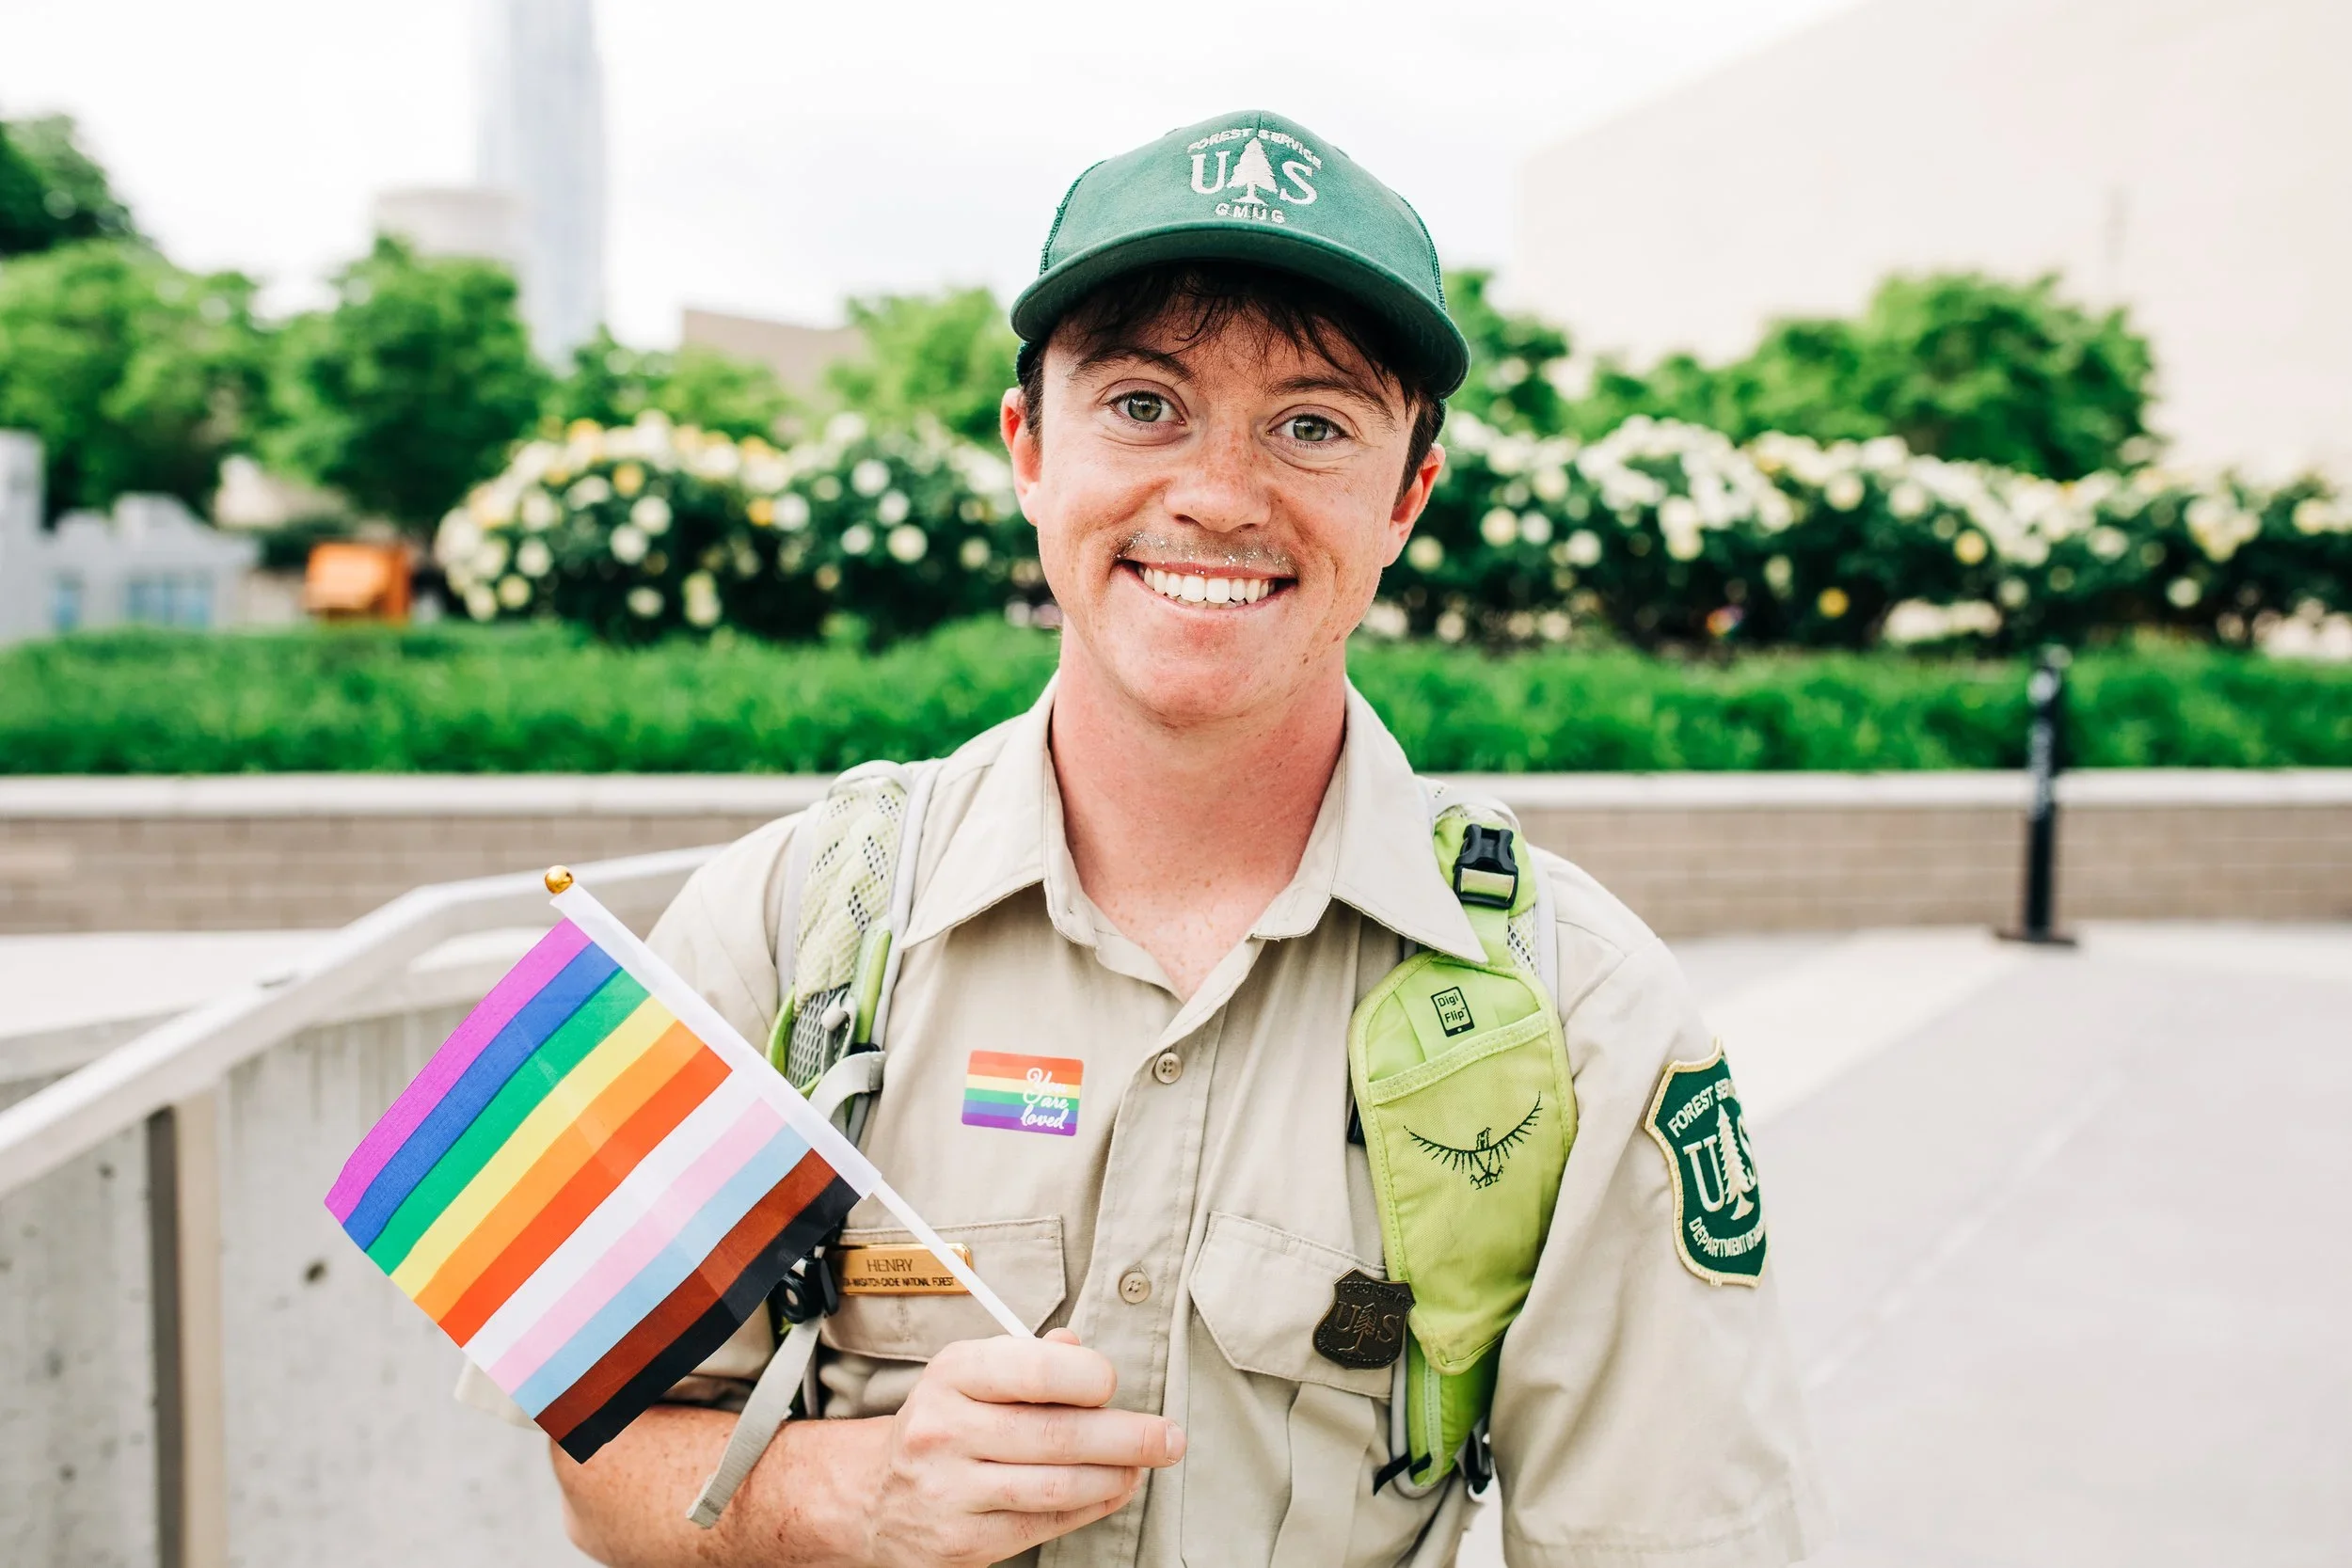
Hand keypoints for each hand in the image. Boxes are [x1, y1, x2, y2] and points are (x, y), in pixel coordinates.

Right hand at [856, 1328, 1185, 1566]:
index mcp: (951, 1375)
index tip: (1113, 1383)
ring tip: (1143, 1466)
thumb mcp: (972, 1376)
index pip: (1033, 1370)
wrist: (875, 1498)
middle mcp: (944, 1430)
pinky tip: (1113, 1491)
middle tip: (1168, 1436)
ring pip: (1055, 1485)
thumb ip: (1028, 1359)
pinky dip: (1090, 1507)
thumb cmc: (945, 1424)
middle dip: (1127, 1436)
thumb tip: (1078, 1346)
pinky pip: (1043, 1524)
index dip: (1088, 1376)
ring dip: (1114, 1476)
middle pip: (1056, 1434)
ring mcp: (950, 1490)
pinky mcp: (963, 1540)